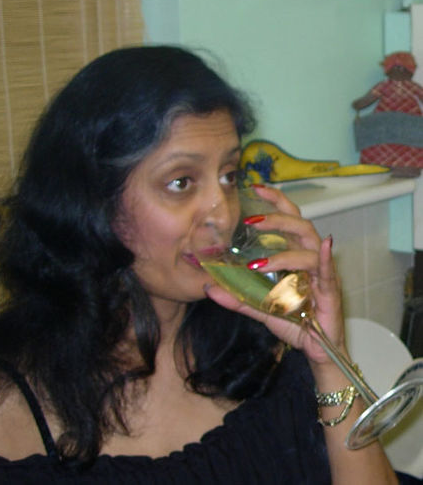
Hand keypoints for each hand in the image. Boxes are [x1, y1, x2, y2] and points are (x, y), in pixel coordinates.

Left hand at [204, 185, 344, 364]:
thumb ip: (237, 297)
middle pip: (299, 225)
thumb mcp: (260, 307)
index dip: (276, 202)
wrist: (317, 350)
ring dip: (284, 248)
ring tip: (257, 260)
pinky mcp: (330, 290)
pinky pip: (327, 270)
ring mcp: (321, 272)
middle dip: (277, 216)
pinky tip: (324, 246)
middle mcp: (309, 258)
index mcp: (295, 257)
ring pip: (309, 244)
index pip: (288, 220)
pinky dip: (325, 257)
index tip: (256, 188)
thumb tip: (208, 287)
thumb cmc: (294, 321)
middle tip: (251, 220)